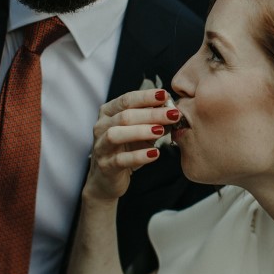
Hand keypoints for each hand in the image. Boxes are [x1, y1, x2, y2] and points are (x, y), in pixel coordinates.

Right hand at [84, 88, 179, 203]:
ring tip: (160, 131)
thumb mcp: (139, 130)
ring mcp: (101, 146)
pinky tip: (154, 153)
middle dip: (151, 114)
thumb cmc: (126, 149)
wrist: (108, 178)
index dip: (146, 97)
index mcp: (108, 113)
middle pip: (125, 116)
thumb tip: (172, 110)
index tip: (165, 95)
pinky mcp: (106, 166)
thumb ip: (152, 120)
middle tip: (173, 114)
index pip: (127, 99)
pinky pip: (121, 160)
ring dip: (140, 131)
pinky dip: (138, 156)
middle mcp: (101, 127)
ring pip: (117, 134)